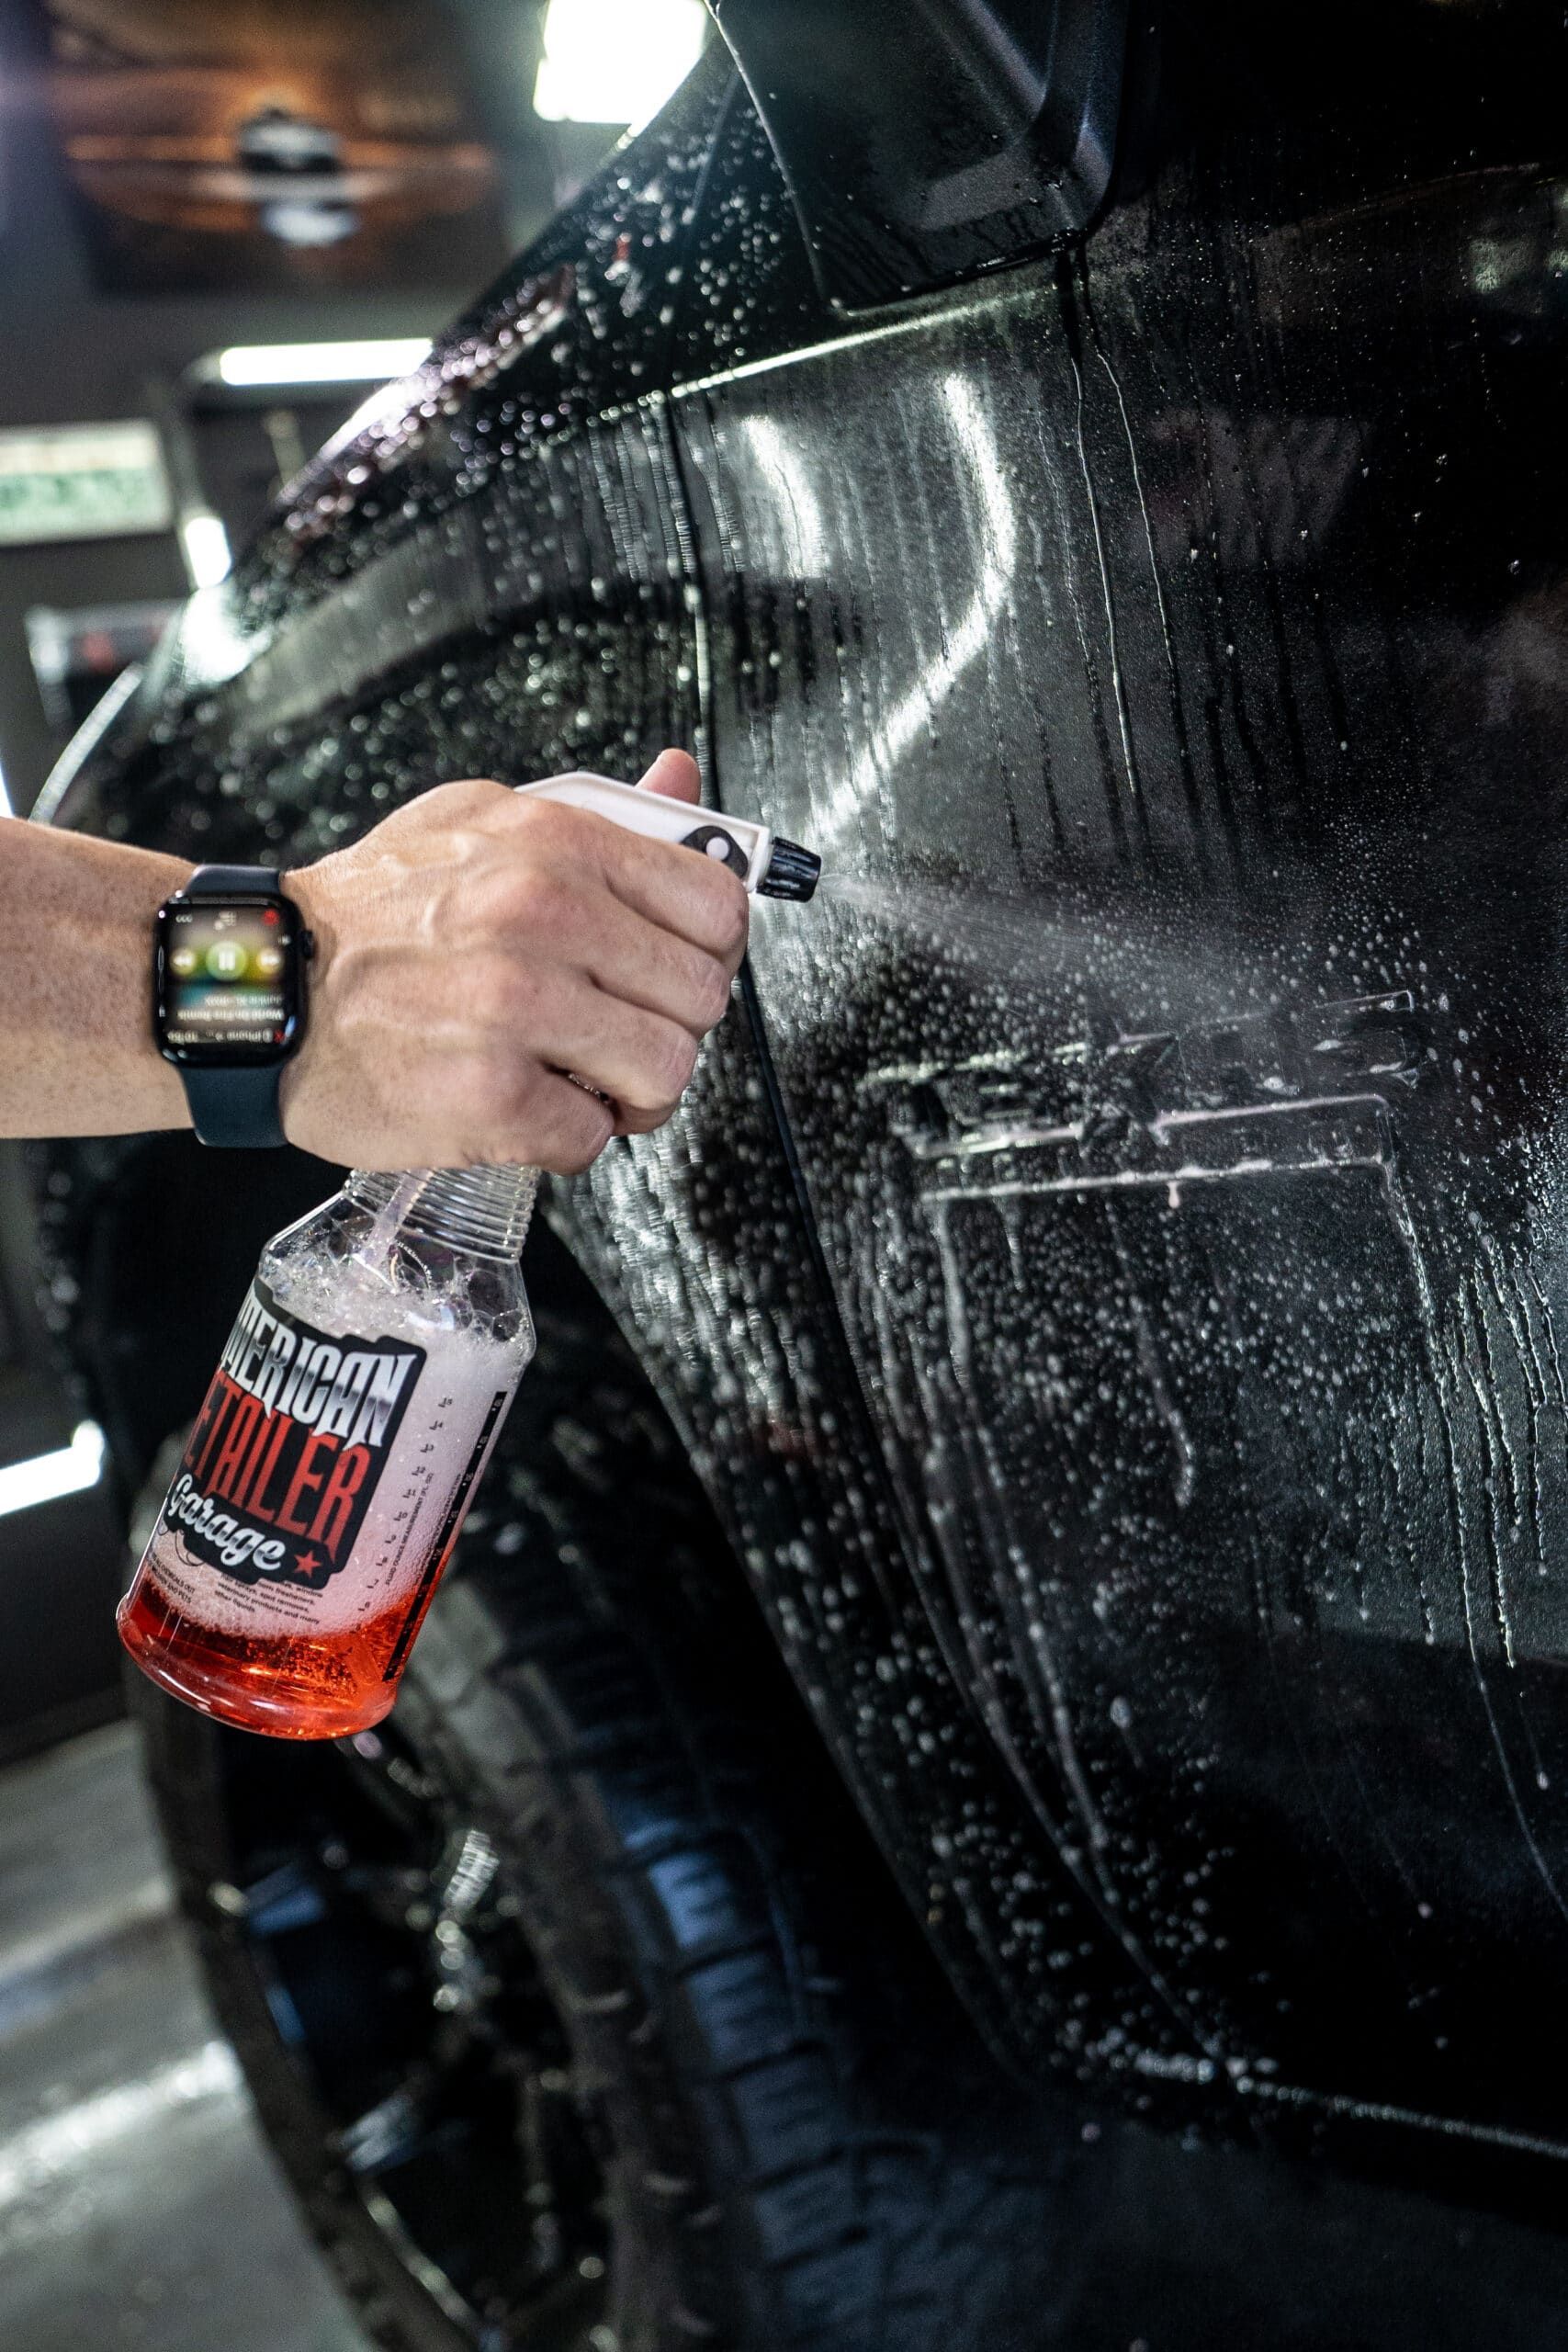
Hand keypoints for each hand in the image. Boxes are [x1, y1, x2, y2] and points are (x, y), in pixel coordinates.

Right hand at [279, 750, 748, 1171]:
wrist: (262, 984)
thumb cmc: (371, 913)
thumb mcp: (479, 822)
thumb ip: (596, 812)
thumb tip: (682, 779)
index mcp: (556, 844)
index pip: (716, 907)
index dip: (708, 952)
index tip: (674, 970)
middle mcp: (543, 918)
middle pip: (700, 999)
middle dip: (668, 1027)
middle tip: (617, 1034)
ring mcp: (517, 1011)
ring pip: (663, 1073)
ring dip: (628, 1092)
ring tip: (578, 1079)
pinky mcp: (489, 1098)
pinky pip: (590, 1137)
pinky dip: (564, 1137)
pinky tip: (524, 1107)